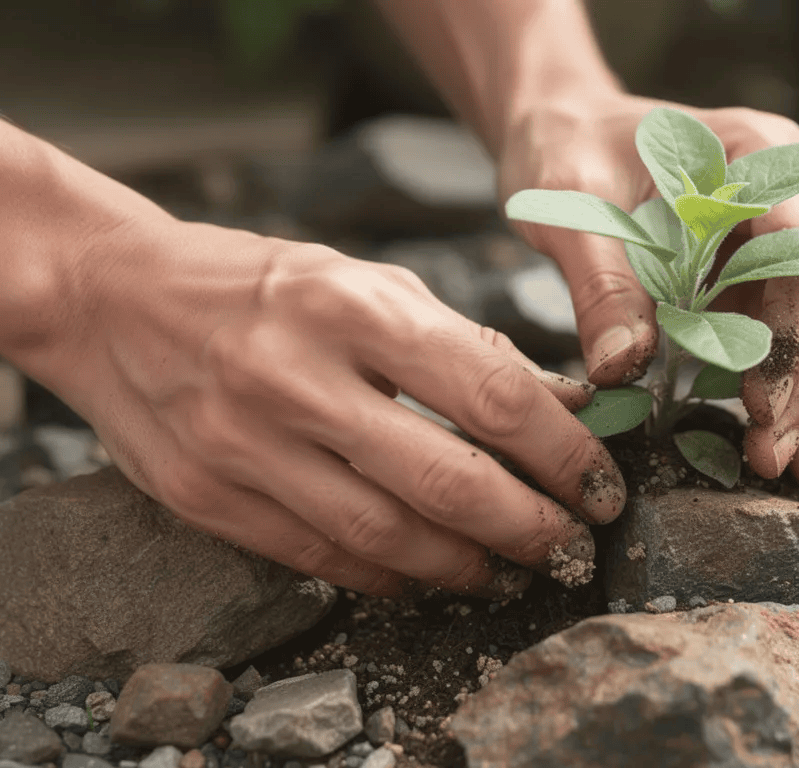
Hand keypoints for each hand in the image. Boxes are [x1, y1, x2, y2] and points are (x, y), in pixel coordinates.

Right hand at [29, 220, 624, 596]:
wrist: (112, 299)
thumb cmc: (265, 287)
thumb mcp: (372, 287)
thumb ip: (467, 346)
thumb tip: (568, 407)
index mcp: (352, 307)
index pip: (491, 394)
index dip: (564, 453)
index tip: (602, 487)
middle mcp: (296, 377)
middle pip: (447, 481)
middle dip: (529, 527)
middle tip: (570, 547)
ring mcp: (244, 444)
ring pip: (385, 537)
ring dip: (465, 566)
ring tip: (508, 570)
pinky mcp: (207, 497)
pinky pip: (319, 558)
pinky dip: (388, 577)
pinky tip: (428, 575)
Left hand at [496, 94, 798, 485]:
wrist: (565, 130)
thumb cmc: (567, 150)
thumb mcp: (572, 208)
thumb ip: (601, 282)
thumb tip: (623, 369)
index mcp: (759, 154)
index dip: (795, 337)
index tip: (762, 407)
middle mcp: (792, 193)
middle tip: (780, 462)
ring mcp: (786, 234)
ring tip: (791, 467)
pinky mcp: (764, 273)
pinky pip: (793, 335)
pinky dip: (789, 390)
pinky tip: (786, 442)